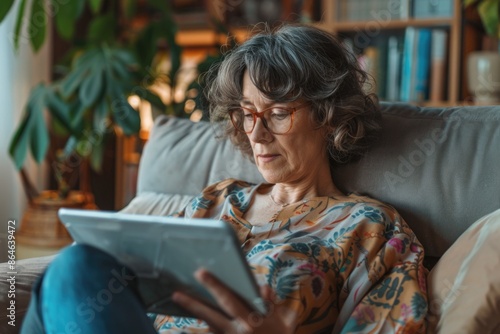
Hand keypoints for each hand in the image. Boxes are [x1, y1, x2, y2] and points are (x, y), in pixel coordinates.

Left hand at [172, 269, 294, 333]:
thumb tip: (263, 289)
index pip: (228, 300)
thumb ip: (272, 304)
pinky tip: (193, 321)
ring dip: (195, 315)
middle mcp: (236, 332)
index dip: (214, 286)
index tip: (201, 273)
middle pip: (210, 315)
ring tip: (179, 302)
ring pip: (208, 327)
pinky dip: (203, 328)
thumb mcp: (282, 323)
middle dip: (192, 304)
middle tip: (176, 294)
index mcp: (250, 321)